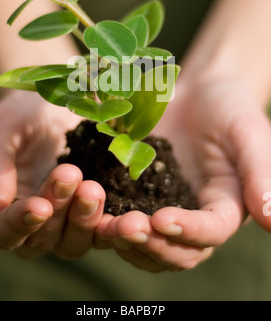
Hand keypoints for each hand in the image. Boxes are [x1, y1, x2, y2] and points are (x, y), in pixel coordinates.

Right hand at [0, 91, 106, 258]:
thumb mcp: (3, 126)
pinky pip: (105, 233)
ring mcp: (67, 224)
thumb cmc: (25, 114)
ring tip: (93, 188)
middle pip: (42, 239)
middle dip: (58, 209)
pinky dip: (113, 228)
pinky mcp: (96, 216)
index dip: (19, 224)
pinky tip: (124, 211)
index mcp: (1, 208)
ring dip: (85, 219)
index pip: (3, 232)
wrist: (63, 102)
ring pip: (74, 243)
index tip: (39, 206)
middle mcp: (33, 224)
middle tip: (71, 175)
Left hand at [96, 77, 270, 271]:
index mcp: (224, 207)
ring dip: (124, 240)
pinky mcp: (134, 192)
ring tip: (102, 225)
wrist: (196, 89)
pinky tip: (86, 205)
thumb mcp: (247, 134)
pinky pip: (120, 213)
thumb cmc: (229, 107)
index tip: (162, 218)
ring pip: (145, 242)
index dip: (188, 231)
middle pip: (175, 250)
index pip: (211, 232)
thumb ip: (261, 174)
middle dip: (150, 243)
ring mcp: (161, 205)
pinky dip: (104, 217)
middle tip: (124, 227)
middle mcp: (192, 216)